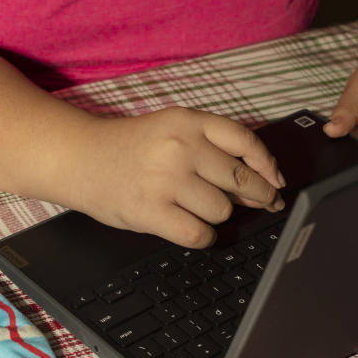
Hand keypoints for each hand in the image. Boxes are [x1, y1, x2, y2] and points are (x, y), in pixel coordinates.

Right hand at [74, 107, 284, 247]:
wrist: (80, 159)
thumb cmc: (130, 148)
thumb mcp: (171, 129)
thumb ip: (212, 147)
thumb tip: (263, 184)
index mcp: (187, 121)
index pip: (245, 141)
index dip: (268, 165)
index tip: (277, 181)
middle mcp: (179, 147)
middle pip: (241, 179)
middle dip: (257, 196)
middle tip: (262, 204)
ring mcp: (165, 180)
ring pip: (222, 209)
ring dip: (217, 215)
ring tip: (196, 208)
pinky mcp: (151, 211)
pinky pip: (199, 233)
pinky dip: (202, 236)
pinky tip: (192, 227)